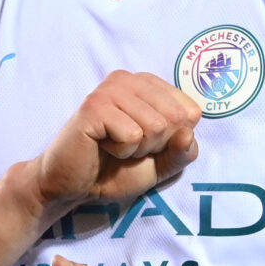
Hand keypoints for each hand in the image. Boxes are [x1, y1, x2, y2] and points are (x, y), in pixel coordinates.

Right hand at [28, 70, 200, 213]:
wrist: (74, 187)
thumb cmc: (115, 170)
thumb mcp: (162, 164)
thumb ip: (183, 151)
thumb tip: (188, 132)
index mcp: (148, 85)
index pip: (190, 110)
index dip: (173, 139)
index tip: (145, 144)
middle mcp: (129, 79)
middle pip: (175, 118)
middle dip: (156, 144)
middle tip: (128, 147)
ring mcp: (110, 89)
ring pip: (156, 126)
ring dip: (138, 149)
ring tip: (114, 147)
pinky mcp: (94, 106)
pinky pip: (132, 135)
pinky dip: (121, 151)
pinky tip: (102, 146)